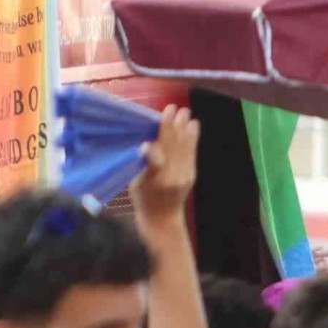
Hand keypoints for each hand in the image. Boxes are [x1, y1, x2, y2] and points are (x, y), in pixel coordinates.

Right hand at [133, 105, 199, 223]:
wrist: (162, 220)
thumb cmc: (143, 200)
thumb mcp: (135, 183)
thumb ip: (143, 164)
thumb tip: (146, 145)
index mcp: (156, 177)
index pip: (160, 148)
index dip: (163, 130)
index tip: (164, 113)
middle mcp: (173, 176)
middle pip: (174, 145)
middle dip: (175, 125)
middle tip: (176, 107)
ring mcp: (184, 176)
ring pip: (185, 147)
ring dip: (185, 128)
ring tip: (186, 112)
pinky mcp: (191, 175)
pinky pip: (191, 153)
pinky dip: (192, 139)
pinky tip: (193, 127)